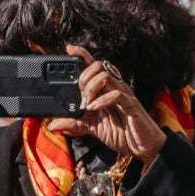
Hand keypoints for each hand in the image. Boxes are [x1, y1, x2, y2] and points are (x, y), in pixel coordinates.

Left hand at [47, 45, 164, 166]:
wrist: (141, 147)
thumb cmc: (120, 133)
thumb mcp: (91, 128)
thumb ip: (73, 124)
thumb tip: (52, 125)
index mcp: (104, 90)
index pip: (93, 66)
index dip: (82, 55)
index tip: (69, 49)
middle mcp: (114, 87)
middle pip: (98, 66)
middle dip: (84, 77)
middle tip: (80, 96)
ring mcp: (123, 94)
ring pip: (106, 76)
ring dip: (91, 88)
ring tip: (87, 105)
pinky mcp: (131, 104)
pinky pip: (117, 93)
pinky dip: (102, 99)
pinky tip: (94, 108)